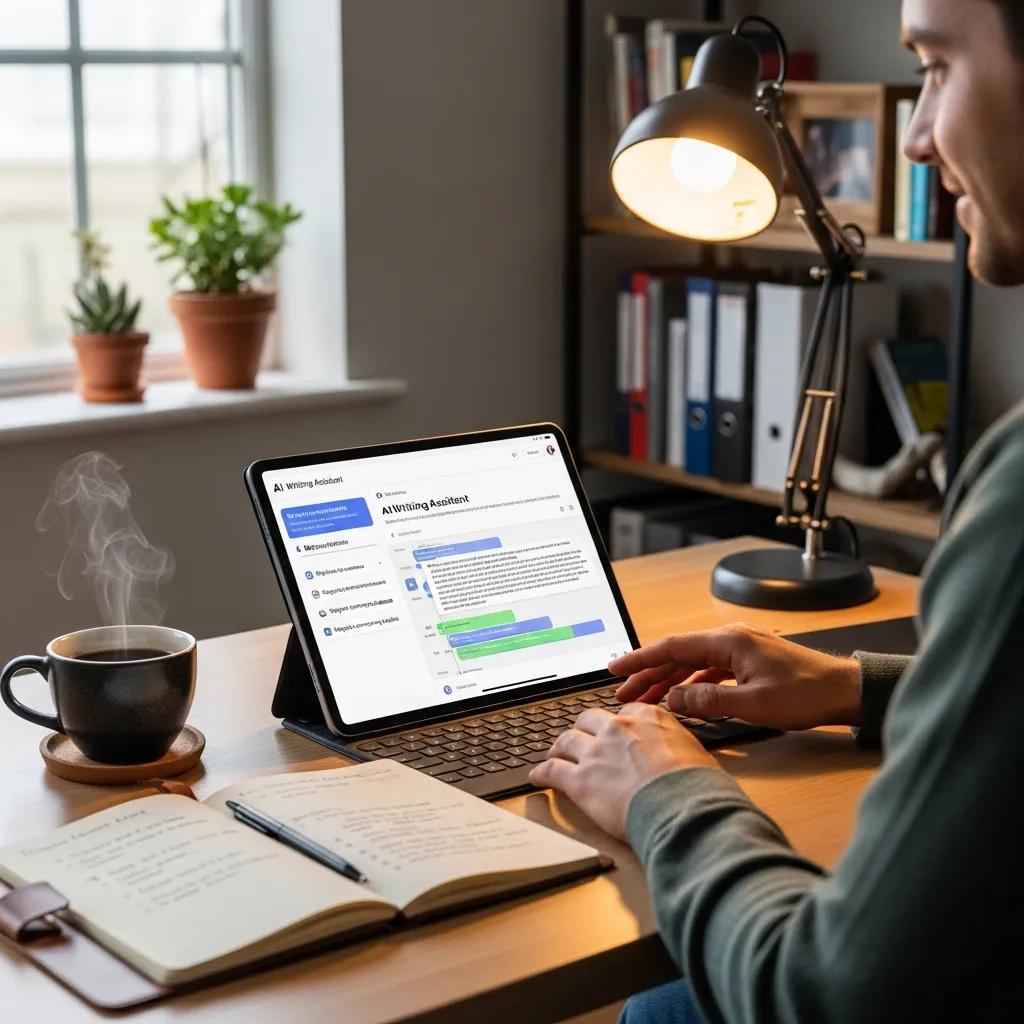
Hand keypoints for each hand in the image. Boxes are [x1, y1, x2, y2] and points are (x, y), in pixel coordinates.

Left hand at [528, 704, 715, 839]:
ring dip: (559, 748)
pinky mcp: (580, 780)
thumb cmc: (697, 786)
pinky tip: (537, 777)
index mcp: (647, 717)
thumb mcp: (695, 752)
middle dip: (583, 730)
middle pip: (589, 720)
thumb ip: (676, 747)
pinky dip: (542, 773)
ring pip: (566, 741)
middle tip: (581, 741)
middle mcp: (617, 728)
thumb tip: (680, 759)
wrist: (683, 806)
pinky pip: (552, 771)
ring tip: (555, 754)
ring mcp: (596, 752)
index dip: (616, 726)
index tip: (614, 734)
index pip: (623, 713)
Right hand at [608, 623, 861, 731]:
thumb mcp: (753, 704)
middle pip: (678, 654)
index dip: (640, 659)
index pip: (672, 647)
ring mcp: (740, 649)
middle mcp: (731, 639)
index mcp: (729, 642)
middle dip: (647, 674)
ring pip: (692, 664)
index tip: (615, 669)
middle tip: (623, 693)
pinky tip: (681, 699)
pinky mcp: (749, 661)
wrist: (846, 690)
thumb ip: (708, 701)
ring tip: (644, 699)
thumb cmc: (806, 695)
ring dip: (667, 681)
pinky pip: (709, 670)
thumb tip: (672, 700)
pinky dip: (690, 684)